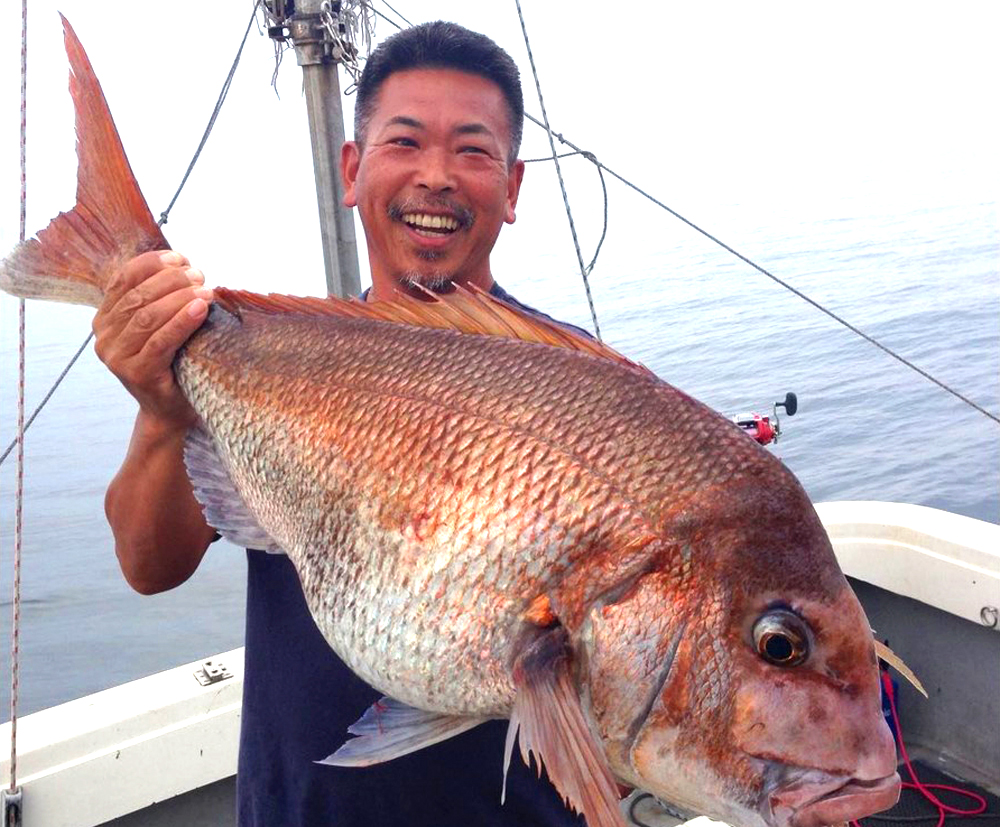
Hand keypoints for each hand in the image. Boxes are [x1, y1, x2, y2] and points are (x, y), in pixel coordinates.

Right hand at [93, 250, 211, 427]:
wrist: (171, 410)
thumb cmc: (172, 362)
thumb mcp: (159, 326)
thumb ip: (159, 299)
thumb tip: (184, 264)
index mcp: (105, 318)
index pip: (123, 279)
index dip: (152, 264)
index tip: (179, 257)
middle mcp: (104, 336)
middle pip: (137, 296)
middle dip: (171, 280)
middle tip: (199, 275)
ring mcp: (117, 357)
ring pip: (148, 316)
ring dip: (179, 298)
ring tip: (205, 290)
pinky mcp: (136, 373)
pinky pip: (161, 341)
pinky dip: (182, 321)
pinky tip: (201, 309)